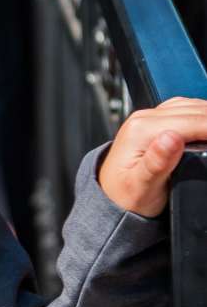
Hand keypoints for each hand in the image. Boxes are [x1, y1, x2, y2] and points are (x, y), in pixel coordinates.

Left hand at [97, 98, 206, 218]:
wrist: (110, 200)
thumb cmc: (124, 198)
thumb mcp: (141, 187)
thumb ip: (156, 163)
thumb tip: (171, 138)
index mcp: (141, 130)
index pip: (191, 122)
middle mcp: (143, 119)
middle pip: (194, 110)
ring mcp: (148, 118)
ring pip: (192, 106)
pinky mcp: (154, 122)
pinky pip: (185, 110)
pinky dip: (202, 115)